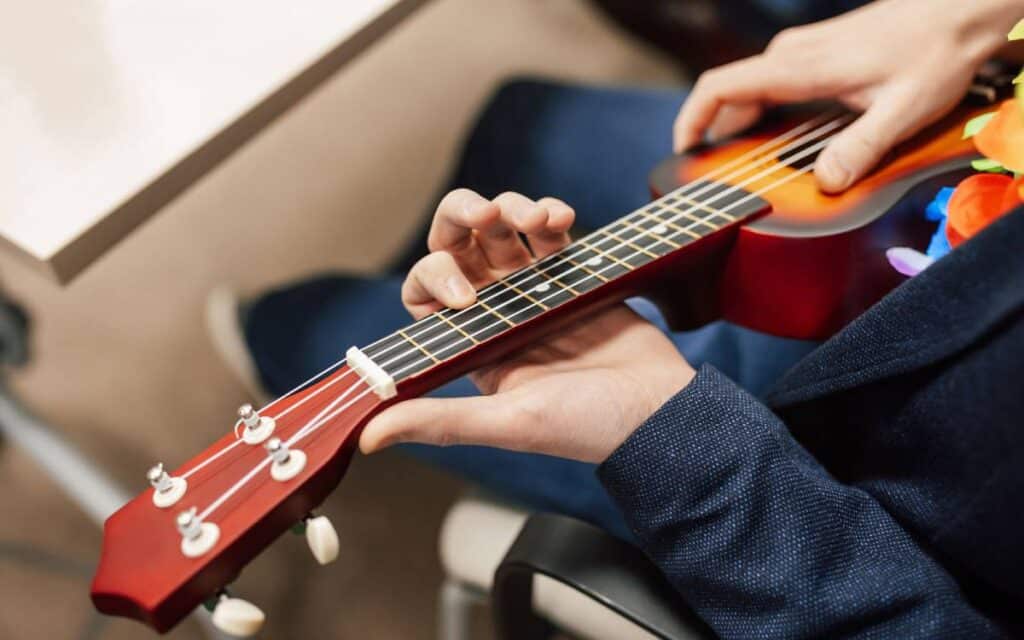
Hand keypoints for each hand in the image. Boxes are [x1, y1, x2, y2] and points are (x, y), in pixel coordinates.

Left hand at [359, 189, 693, 462]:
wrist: (659, 412)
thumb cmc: (586, 427)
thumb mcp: (508, 422)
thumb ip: (440, 421)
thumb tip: (368, 435)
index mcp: (469, 346)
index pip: (424, 294)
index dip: (435, 279)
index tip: (467, 296)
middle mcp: (493, 313)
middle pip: (456, 245)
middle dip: (461, 217)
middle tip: (484, 214)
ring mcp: (532, 289)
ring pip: (500, 228)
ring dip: (509, 207)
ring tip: (537, 218)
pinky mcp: (570, 273)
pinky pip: (548, 230)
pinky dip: (548, 212)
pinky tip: (560, 216)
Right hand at [673, 0, 1021, 192]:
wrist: (958, 10)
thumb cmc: (934, 52)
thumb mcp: (904, 109)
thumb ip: (862, 147)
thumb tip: (826, 182)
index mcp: (798, 68)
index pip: (718, 88)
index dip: (690, 121)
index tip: (681, 153)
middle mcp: (790, 55)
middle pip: (728, 95)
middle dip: (713, 135)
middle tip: (713, 176)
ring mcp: (801, 52)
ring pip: (748, 90)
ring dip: (738, 126)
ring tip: (740, 165)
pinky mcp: (814, 54)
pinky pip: (768, 85)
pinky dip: (759, 114)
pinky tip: (776, 141)